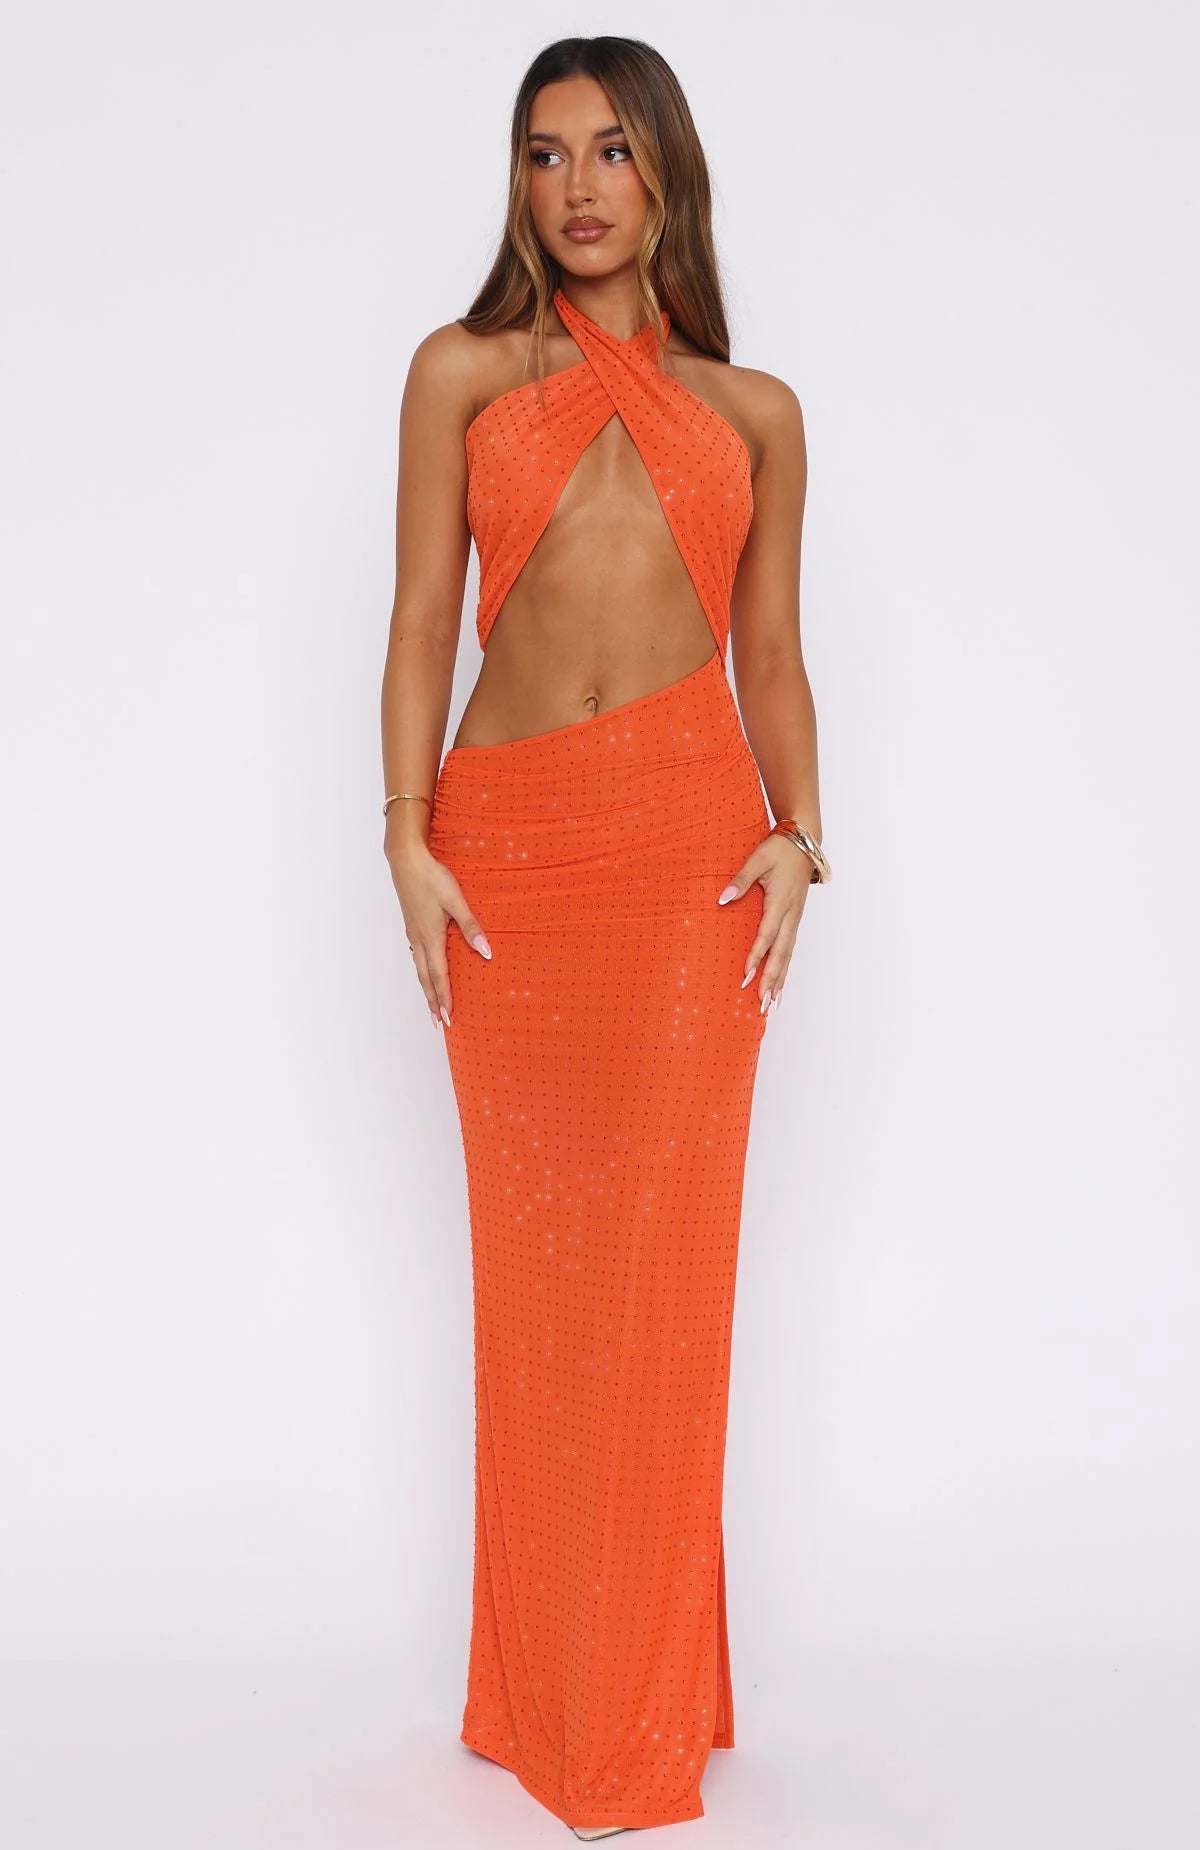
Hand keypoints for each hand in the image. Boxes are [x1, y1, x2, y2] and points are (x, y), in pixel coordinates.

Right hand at [387, 842, 491, 1029]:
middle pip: (425, 979)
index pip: (439, 976)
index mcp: (430, 937)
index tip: (448, 1019)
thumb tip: (486, 952)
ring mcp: (412, 933)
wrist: (406, 860)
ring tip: (432, 1005)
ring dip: (427, 989)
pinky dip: (423, 972)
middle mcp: (418, 940)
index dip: (444, 999)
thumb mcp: (456, 900)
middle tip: (439, 1023)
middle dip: (433, 1002)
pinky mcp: (411, 925)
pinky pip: (417, 957)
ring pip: (419, 969)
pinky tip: (426, 972)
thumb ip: (471, 927)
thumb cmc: (431, 877)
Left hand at [716, 832, 812, 1014]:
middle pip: (781, 952)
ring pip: (788, 954)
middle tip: (763, 1003)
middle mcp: (790, 914)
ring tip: (773, 1004)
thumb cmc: (780, 849)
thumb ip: (740, 879)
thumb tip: (722, 898)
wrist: (805, 842)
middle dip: (772, 979)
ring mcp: (795, 918)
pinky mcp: (795, 919)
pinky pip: (790, 948)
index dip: (756, 956)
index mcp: (780, 901)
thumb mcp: (758, 858)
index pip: (766, 934)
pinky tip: (780, 984)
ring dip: (780, 979)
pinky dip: (785, 968)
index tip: (746, 975)